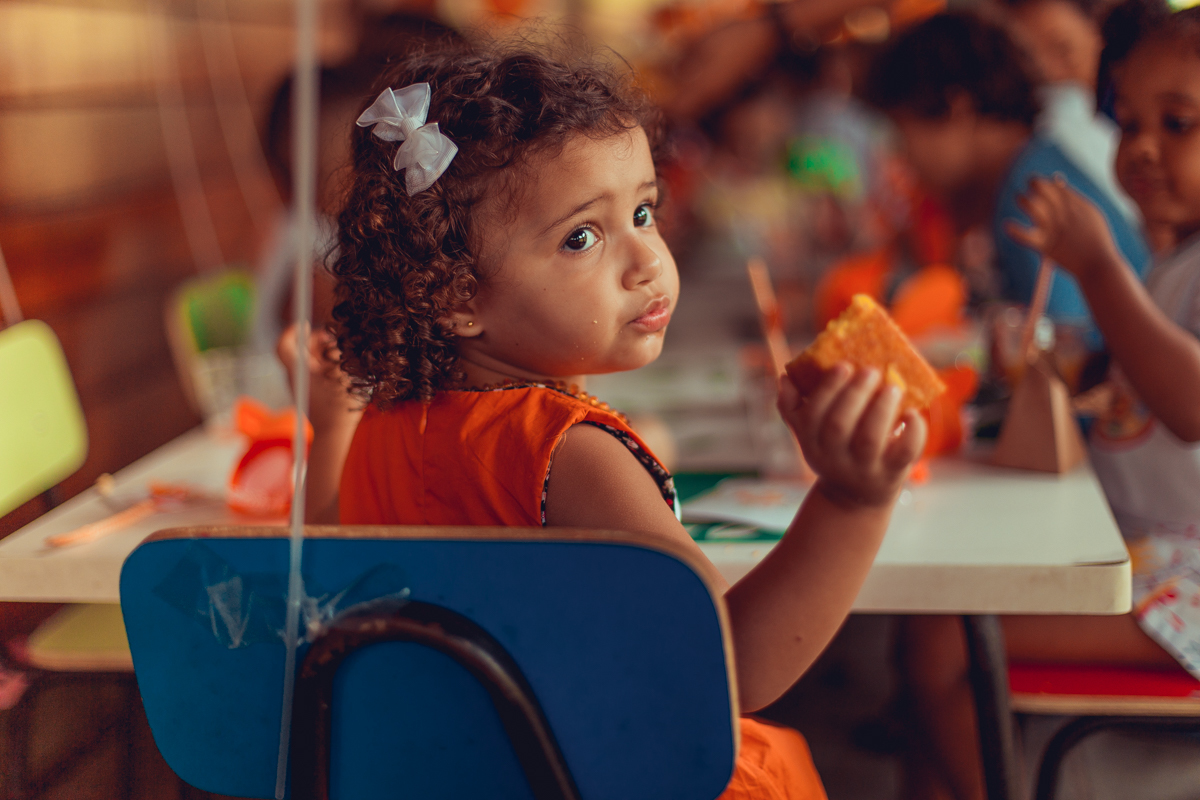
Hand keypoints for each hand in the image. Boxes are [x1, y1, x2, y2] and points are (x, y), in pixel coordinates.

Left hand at [276, 323, 362, 433]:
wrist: (334, 435)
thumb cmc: (338, 406)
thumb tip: (333, 340)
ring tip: (339, 358)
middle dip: (315, 341)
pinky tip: (339, 372)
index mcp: (299, 371)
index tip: (304, 324)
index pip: (284, 346)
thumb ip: (337, 353)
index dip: (292, 332)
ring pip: (308, 361)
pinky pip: (314, 372)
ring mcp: (302, 386)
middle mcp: (296, 377)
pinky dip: (325, 366)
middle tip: (331, 338)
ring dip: (323, 354)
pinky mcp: (309, 393)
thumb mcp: (343, 374)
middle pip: (299, 350)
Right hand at [778, 363, 925, 507]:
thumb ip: (794, 408)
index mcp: (812, 443)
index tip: (844, 365)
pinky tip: (913, 413)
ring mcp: (863, 468)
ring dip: (881, 408)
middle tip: (871, 370)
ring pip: (869, 439)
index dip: (828, 389)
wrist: (856, 497)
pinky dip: (912, 431)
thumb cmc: (834, 451)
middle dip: (855, 394)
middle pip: (839, 425)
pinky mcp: (891, 473)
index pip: (813, 416)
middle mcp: (834, 459)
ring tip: (893, 388)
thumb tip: (785, 378)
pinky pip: (904, 453)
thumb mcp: (810, 435)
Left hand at [1005, 175, 1124, 282]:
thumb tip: (1058, 184)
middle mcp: (1064, 214)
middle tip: (1029, 185)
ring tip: (1020, 197)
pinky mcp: (1045, 246)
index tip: (1039, 184)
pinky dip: (1016, 232)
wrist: (1098, 264)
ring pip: (1033, 207)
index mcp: (1077, 205)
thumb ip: (1076, 200)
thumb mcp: (1092, 215)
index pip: (1055, 187)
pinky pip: (1027, 237)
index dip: (1045, 183)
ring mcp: (1054, 229)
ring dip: (1024, 200)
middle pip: (1044, 191)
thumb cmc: (1096, 240)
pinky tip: (1008, 225)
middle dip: (1034, 184)